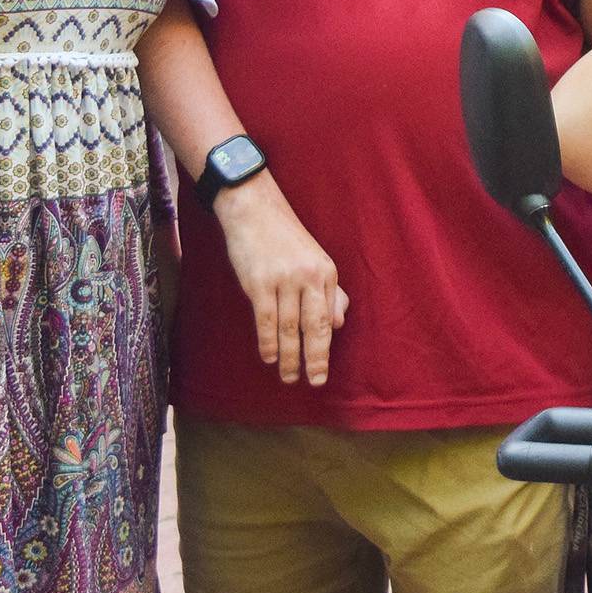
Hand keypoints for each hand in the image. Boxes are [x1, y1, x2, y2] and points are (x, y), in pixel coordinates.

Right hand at [211, 172, 349, 384]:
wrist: (254, 210)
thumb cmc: (285, 239)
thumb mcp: (315, 260)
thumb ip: (328, 292)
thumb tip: (337, 323)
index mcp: (326, 271)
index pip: (328, 319)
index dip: (325, 349)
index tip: (321, 374)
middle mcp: (308, 277)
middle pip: (313, 327)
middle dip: (313, 359)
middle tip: (313, 382)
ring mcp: (283, 280)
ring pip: (288, 328)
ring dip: (287, 357)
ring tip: (287, 376)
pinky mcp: (258, 282)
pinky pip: (266, 319)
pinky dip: (268, 342)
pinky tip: (269, 357)